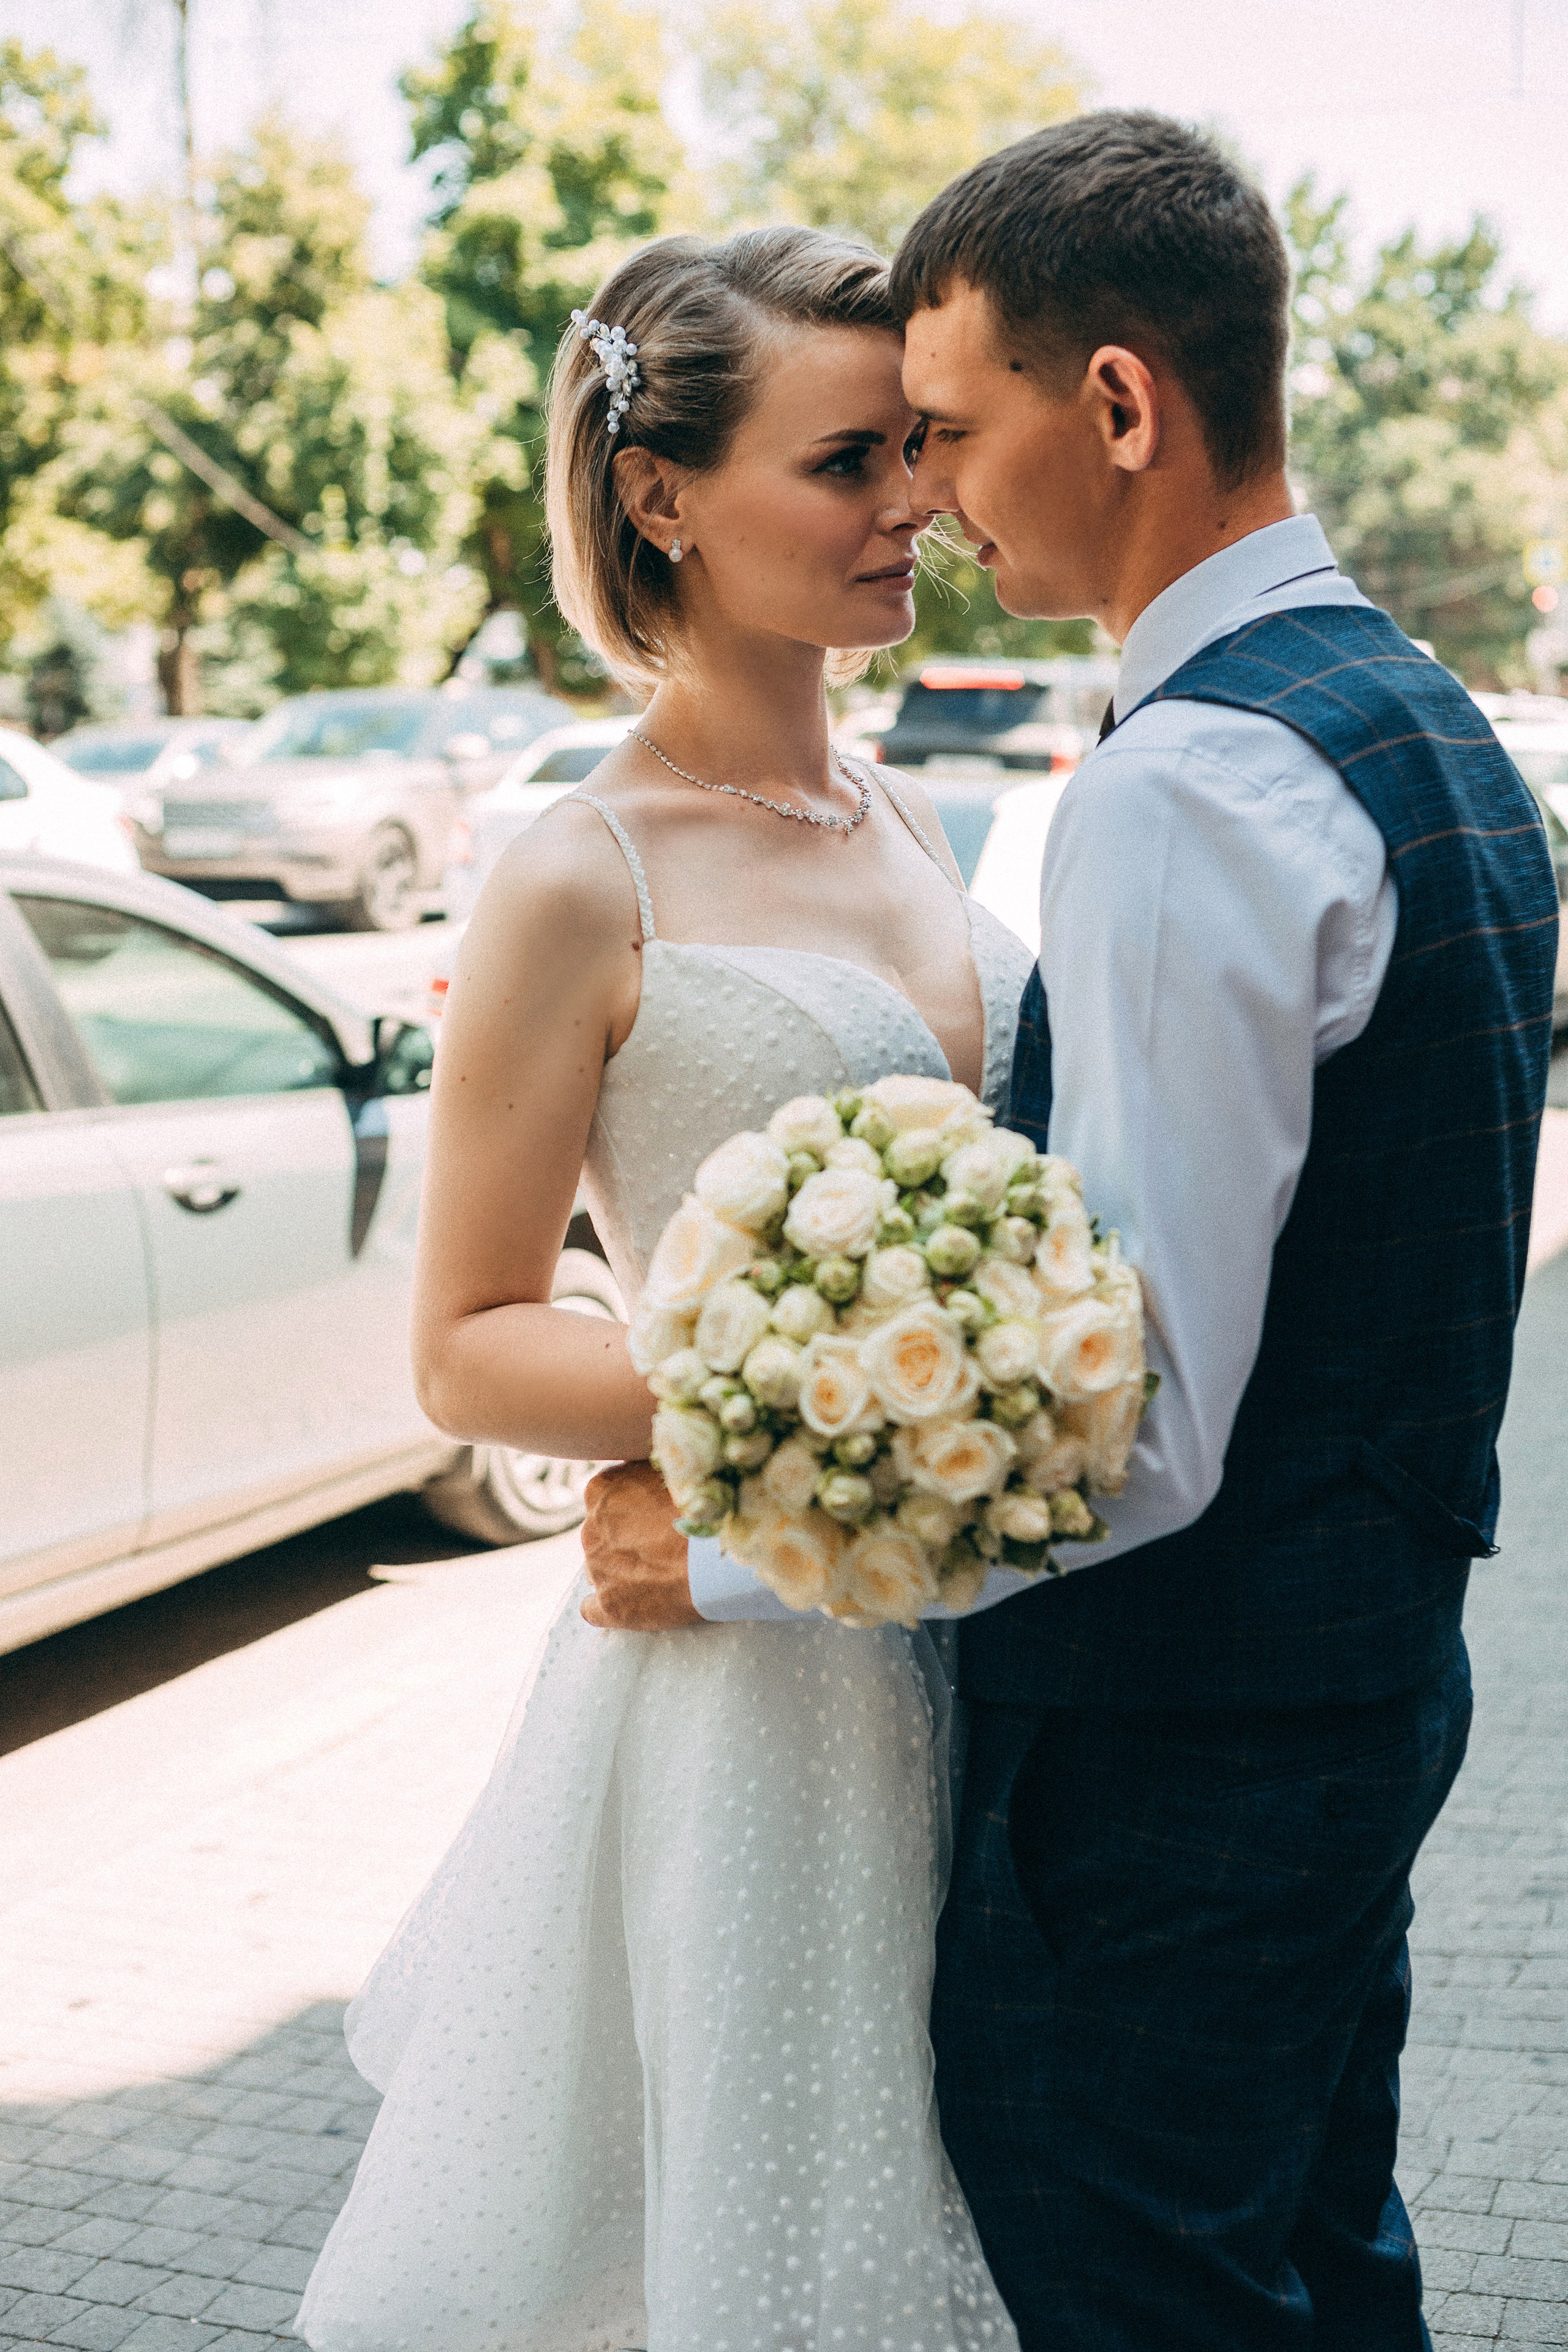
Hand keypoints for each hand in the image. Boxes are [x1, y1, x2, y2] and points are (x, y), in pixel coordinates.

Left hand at [580, 1460, 704, 1630]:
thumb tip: (650, 1466)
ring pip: (599, 1569)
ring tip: (658, 1573)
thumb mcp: (671, 1471)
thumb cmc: (703, 1507)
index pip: (606, 1498)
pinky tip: (629, 1604)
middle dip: (625, 1539)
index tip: (653, 1514)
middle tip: (661, 1544)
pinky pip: (591, 1609)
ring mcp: (596, 1570)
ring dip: (621, 1570)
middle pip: (602, 1534)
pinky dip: (606, 1606)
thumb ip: (646, 1472)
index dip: (631, 1507)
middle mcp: (589, 1529)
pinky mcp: (608, 1605)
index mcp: (600, 1491)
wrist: (717, 1557)